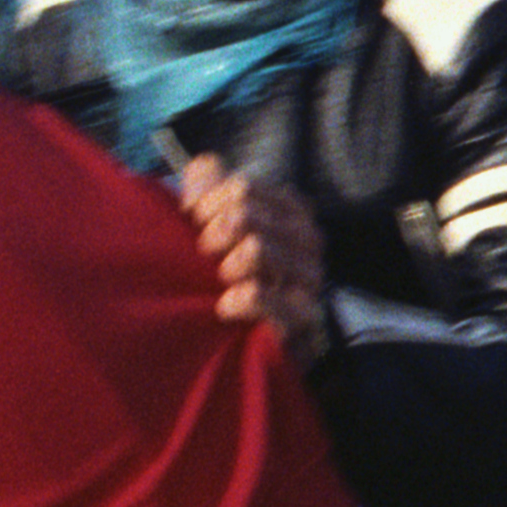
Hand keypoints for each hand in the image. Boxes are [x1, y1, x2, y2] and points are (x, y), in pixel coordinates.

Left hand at [179, 155, 325, 353]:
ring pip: (256, 248)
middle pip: (246, 214)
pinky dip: (235, 300)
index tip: (196, 226)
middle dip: (213, 235)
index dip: (208, 204)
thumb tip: (204, 166)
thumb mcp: (209, 224)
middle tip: (205, 258)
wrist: (240, 341)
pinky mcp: (303, 315)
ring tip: (220, 282)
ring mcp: (310, 277)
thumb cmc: (224, 273)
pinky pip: (260, 294)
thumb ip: (206, 188)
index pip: (243, 187)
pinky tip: (225, 306)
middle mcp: (308, 238)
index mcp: (291, 210)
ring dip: (226, 267)